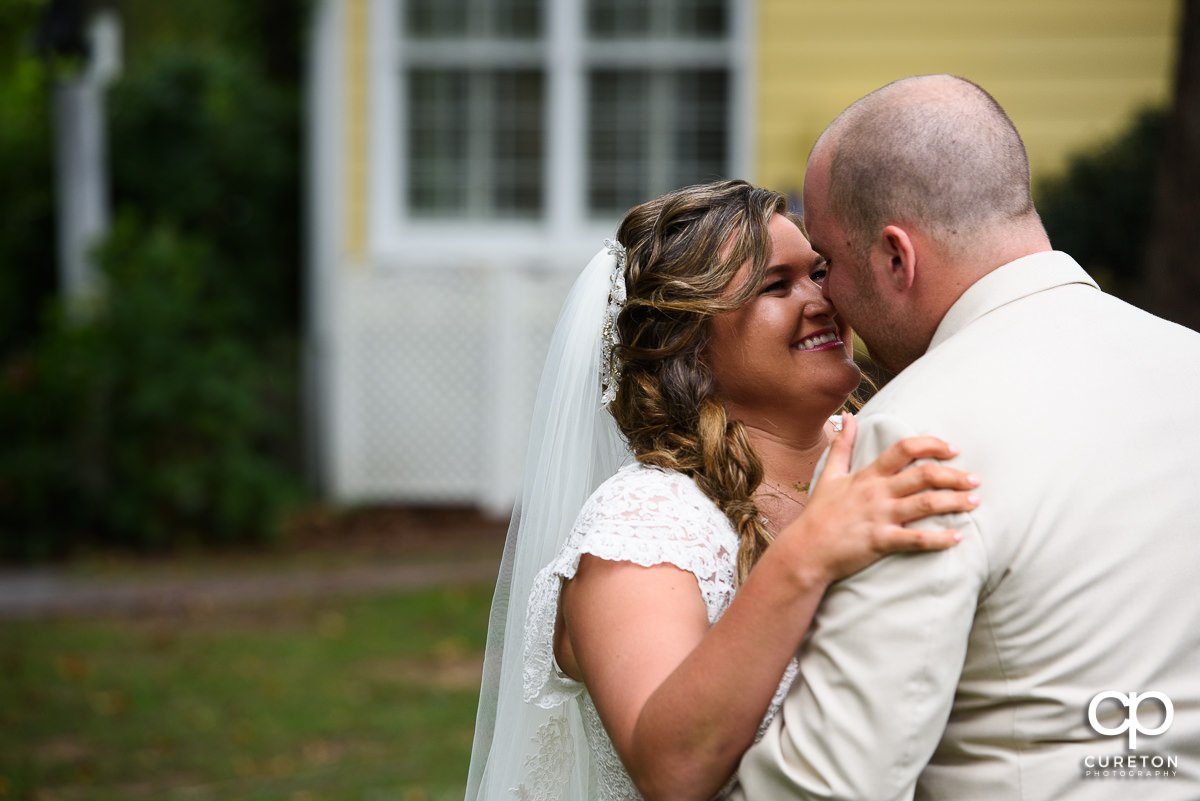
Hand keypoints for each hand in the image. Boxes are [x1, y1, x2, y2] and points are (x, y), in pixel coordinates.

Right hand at [776, 413, 979, 586]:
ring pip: (926, 504)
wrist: (806, 551)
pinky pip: (916, 540)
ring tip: (975, 502)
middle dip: (954, 476)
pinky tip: (958, 538)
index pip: (904, 449)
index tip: (953, 449)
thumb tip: (847, 417)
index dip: (932, 445)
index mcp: (867, 475)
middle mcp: (877, 493)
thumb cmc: (819, 514)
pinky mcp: (880, 541)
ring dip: (955, 502)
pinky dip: (940, 539)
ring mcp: (879, 517)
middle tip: (975, 480)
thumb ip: (842, 445)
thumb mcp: (829, 475)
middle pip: (924, 475)